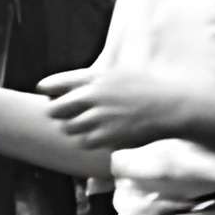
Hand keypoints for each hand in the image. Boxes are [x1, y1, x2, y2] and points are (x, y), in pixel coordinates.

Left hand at [35, 61, 198, 154]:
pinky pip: (83, 142)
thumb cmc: (147, 88)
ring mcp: (99, 117)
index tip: (44, 92)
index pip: (56, 83)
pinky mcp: (107, 135)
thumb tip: (69, 86)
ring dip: (72, 129)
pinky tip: (99, 135)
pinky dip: (88, 140)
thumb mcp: (119, 72)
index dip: (46, 89)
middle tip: (64, 115)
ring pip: (68, 128)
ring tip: (85, 126)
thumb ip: (94, 79)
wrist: (170, 107)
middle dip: (56, 113)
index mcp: (96, 77)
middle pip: (55, 109)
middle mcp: (94, 96)